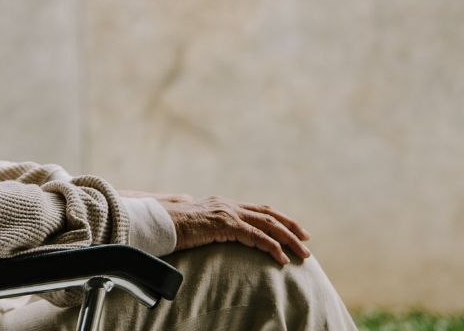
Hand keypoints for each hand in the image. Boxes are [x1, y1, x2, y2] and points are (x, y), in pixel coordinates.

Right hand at [161, 195, 311, 265]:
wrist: (157, 222)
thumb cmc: (170, 226)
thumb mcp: (194, 224)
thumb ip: (208, 224)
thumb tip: (211, 230)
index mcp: (223, 204)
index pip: (259, 209)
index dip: (279, 218)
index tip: (294, 230)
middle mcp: (228, 204)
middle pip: (268, 214)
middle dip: (291, 227)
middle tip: (306, 241)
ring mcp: (227, 212)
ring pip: (268, 225)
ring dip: (289, 240)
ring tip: (302, 254)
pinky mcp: (224, 224)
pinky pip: (256, 236)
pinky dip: (272, 247)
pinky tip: (281, 259)